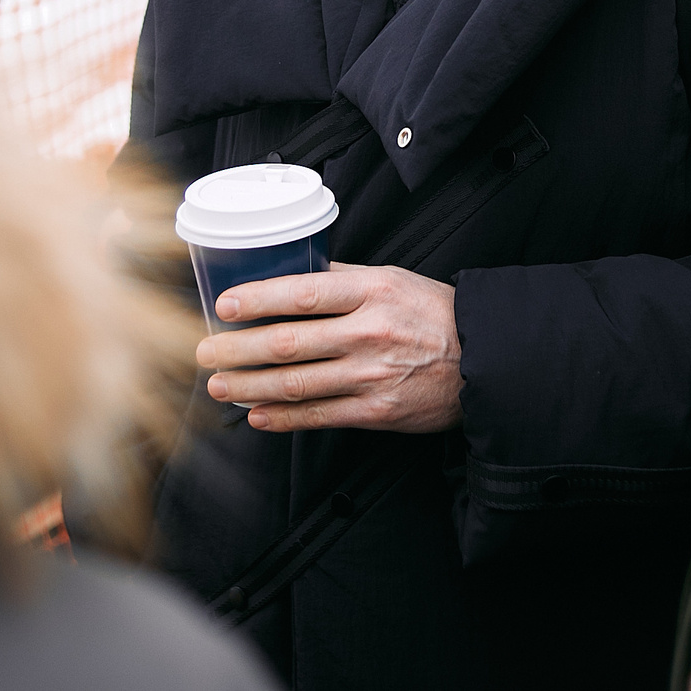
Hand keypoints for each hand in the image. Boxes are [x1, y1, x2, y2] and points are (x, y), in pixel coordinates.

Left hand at [196, 263, 462, 432]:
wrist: (485, 360)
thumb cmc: (434, 314)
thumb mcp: (393, 280)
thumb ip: (344, 279)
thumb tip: (290, 273)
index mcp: (372, 291)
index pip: (302, 293)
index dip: (257, 300)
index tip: (223, 304)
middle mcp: (368, 332)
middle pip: (288, 342)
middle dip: (238, 349)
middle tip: (204, 352)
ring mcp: (371, 375)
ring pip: (296, 383)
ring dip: (249, 386)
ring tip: (219, 385)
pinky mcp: (377, 411)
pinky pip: (320, 416)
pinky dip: (283, 417)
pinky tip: (257, 415)